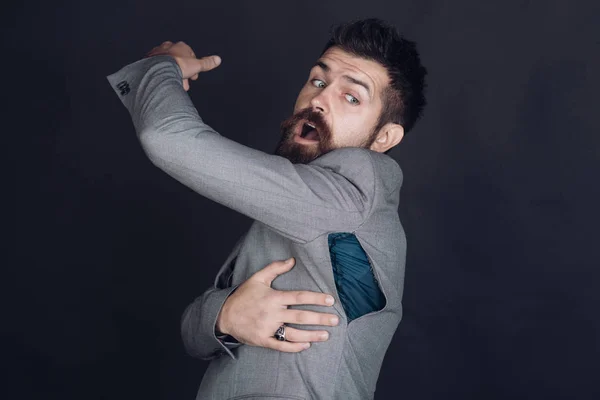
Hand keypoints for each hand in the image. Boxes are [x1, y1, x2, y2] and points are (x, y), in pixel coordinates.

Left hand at [145, 40, 220, 90]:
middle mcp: (168, 47)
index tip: (193, 76)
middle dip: (181, 73)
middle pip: (177, 61)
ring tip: (173, 85)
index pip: (189, 56)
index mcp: (180, 46)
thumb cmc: (177, 66)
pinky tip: (162, 82)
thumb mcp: (196, 66)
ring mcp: (157, 52)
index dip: (192, 67)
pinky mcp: (148, 60)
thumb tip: (217, 59)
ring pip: (167, 65)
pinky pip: (156, 68)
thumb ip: (206, 63)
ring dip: (171, 74)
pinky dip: (160, 74)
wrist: (158, 70)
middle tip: (183, 83)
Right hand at [217, 258, 339, 351]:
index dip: (316, 298)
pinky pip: (281, 345)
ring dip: (312, 335)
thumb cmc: (244, 295)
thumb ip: (275, 268)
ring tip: (326, 335)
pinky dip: (294, 346)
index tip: (330, 300)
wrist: (224, 315)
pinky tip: (307, 345)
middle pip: (301, 316)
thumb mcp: (257, 278)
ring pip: (294, 333)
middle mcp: (272, 313)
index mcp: (273, 297)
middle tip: (336, 320)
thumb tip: (292, 260)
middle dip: (320, 319)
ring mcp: (267, 328)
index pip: (299, 297)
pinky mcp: (263, 340)